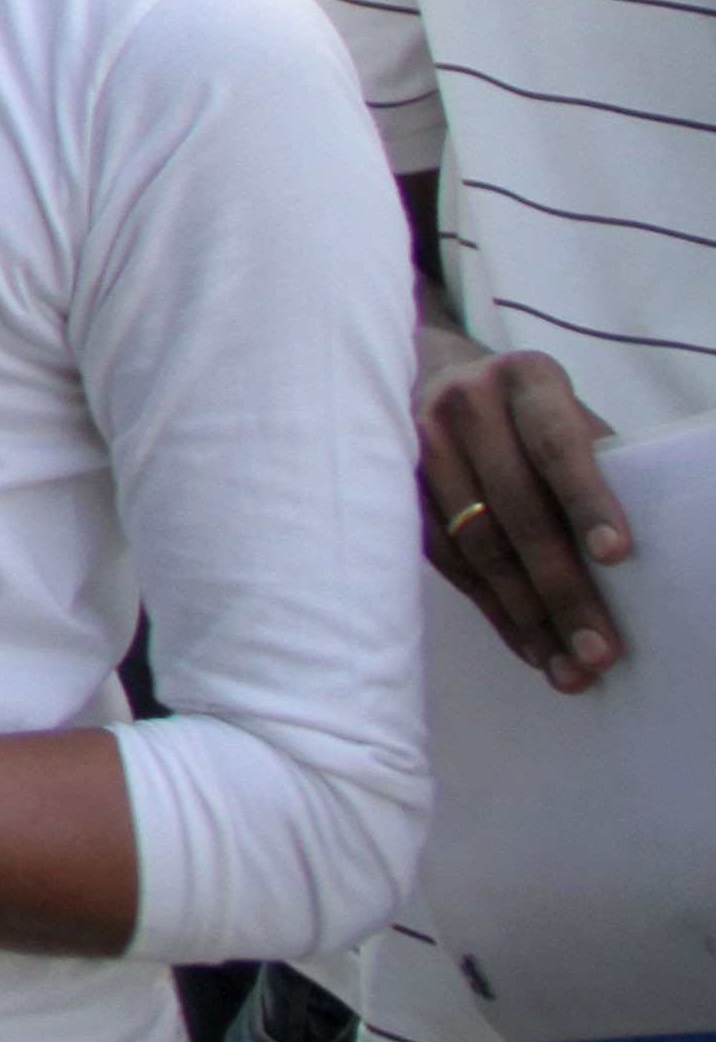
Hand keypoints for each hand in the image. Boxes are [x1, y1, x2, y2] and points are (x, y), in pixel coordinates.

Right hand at [422, 345, 632, 690]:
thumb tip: (646, 555)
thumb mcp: (566, 414)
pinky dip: (492, 607)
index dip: (587, 499)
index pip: (557, 444)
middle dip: (562, 586)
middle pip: (517, 506)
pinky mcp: (395, 484)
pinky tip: (528, 642)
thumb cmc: (528, 413)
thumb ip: (595, 463)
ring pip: (478, 542)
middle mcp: (466, 404)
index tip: (616, 556)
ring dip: (527, 613)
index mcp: (525, 380)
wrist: (434, 375)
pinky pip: (448, 559)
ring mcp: (421, 443)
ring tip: (568, 665)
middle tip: (598, 649)